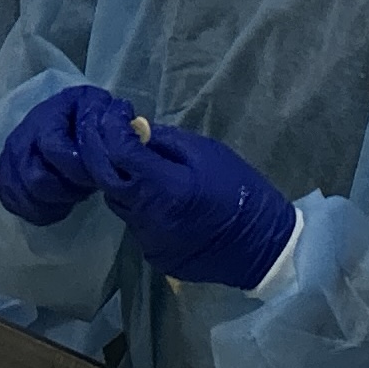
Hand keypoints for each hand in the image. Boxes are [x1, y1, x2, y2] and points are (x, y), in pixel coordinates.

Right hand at [0, 83, 143, 225]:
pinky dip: (41, 211)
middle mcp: (22, 136)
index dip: (76, 168)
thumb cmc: (88, 118)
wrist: (66, 121)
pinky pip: (17, 204)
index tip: (95, 178)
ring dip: (54, 202)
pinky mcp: (8, 178)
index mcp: (48, 116)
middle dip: (66, 191)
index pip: (53, 148)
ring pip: (26, 195)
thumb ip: (112, 120)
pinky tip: (60, 205)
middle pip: (36, 179)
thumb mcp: (103, 110)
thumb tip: (122, 131)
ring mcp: (11, 159)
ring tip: (75, 195)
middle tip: (86, 189)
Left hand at [97, 121, 296, 289]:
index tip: (116, 112)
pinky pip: (136, 224)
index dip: (111, 128)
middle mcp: (149, 217)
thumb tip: (134, 129)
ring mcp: (148, 241)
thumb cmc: (239, 189)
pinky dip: (141, 206)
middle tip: (113, 134)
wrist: (263, 245)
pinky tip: (158, 198)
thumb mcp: (206, 153)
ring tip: (139, 166)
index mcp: (165, 187)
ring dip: (123, 182)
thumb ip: (165, 141)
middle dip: (105, 153)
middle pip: (107, 180)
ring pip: (119, 204)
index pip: (119, 153)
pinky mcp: (153, 255)